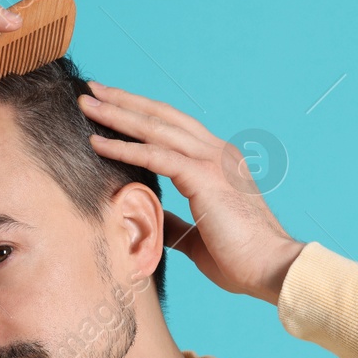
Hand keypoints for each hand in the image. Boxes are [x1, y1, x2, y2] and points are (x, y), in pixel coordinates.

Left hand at [78, 81, 304, 304]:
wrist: (271, 268)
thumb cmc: (241, 258)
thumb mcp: (199, 235)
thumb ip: (178, 221)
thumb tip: (157, 219)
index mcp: (219, 162)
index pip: (174, 128)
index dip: (142, 115)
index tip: (112, 107)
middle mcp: (217, 152)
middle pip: (163, 116)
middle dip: (125, 100)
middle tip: (92, 89)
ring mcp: (213, 160)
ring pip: (156, 127)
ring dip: (118, 114)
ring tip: (87, 103)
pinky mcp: (204, 176)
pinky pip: (156, 154)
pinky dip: (124, 147)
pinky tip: (97, 143)